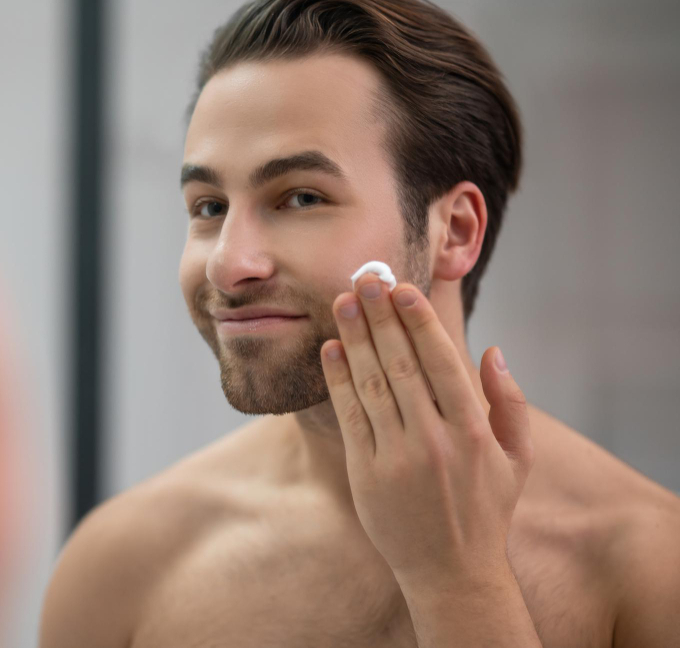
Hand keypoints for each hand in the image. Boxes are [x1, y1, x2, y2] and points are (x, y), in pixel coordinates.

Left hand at [319, 273, 532, 592]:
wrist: (451, 572)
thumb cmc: (485, 510)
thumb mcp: (518, 460)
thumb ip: (511, 403)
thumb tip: (495, 351)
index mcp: (474, 431)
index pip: (442, 362)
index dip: (419, 321)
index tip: (403, 289)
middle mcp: (435, 440)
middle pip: (401, 364)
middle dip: (381, 316)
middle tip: (364, 279)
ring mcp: (397, 456)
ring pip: (372, 383)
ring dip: (355, 338)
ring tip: (343, 302)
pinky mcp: (366, 471)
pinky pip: (349, 415)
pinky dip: (338, 379)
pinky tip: (331, 349)